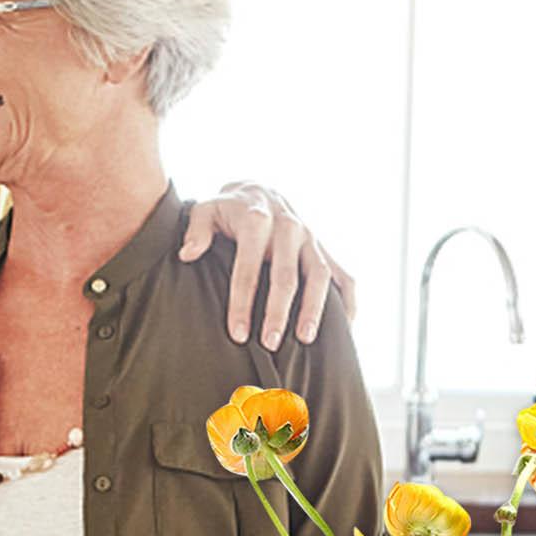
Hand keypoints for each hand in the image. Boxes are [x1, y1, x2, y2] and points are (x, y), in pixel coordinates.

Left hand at [181, 184, 357, 351]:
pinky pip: (344, 276)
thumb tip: (188, 254)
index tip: (237, 334)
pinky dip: (347, 302)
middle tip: (270, 344)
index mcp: (257, 220)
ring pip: (319, 276)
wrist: (257, 191)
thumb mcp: (204, 210)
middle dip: (278, 312)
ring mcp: (312, 239)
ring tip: (305, 340)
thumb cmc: (226, 209)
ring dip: (314, 309)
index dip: (242, 302)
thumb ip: (196, 230)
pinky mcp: (325, 250)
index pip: (248, 267)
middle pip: (286, 275)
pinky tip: (344, 330)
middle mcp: (289, 228)